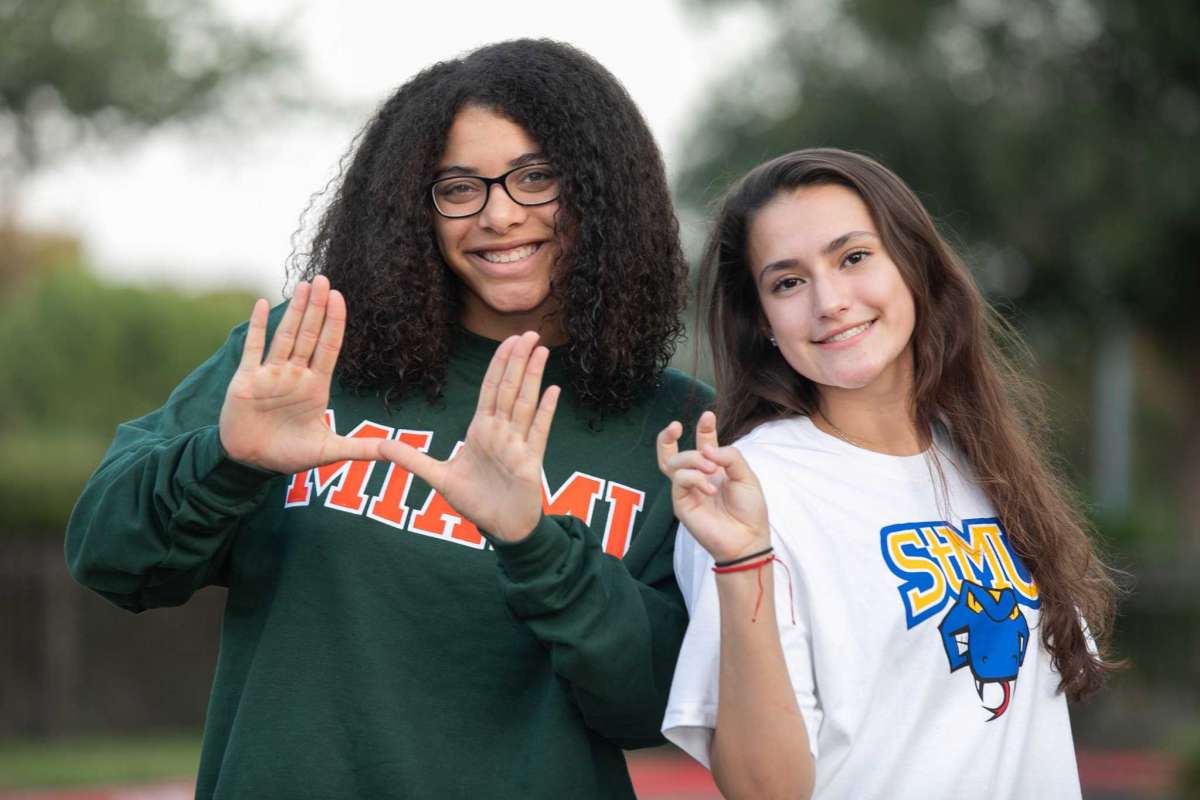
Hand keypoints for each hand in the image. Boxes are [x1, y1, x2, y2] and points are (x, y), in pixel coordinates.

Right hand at [219, 276, 383, 472]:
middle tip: (324, 279)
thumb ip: (362, 449)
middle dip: (316, 307)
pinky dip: (257, 327)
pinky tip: (262, 304)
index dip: (334, 323)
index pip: (328, 347)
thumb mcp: (329, 451)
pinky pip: (252, 348)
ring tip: (303, 284)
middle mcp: (294, 375)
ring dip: (293, 311)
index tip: (340, 298)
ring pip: (285, 336)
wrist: (251, 463)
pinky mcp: (246, 380)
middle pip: (308, 334)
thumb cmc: (290, 455)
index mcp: (315, 386)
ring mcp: (270, 375)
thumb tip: (398, 452)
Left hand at [378, 331, 559, 542]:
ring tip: (541, 350)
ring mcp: (517, 444)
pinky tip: (554, 390)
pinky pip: (539, 431)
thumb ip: (412, 460)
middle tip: (529, 332)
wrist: (500, 528)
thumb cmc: (475, 501)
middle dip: (518, 360)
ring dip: (533, 376)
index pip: (490, 389)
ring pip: (525, 403)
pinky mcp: (531, 461)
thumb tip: (380, 446)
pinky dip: (546, 411)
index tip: (508, 341)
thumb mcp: (438, 478)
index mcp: (482, 430)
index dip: (499, 364)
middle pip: (509, 388)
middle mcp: (501, 432)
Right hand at [657, 411, 769, 562]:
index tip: (708, 416)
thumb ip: (729, 456)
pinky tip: (710, 488)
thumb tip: (706, 448)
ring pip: (673, 463)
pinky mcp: (681, 503)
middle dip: (668, 436)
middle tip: (676, 426)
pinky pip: (679, 480)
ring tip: (711, 469)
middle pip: (672, 453)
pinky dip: (694, 478)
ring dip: (692, 459)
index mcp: (715, 468)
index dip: (703, 428)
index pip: (703, 443)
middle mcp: (698, 477)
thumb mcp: (746, 475)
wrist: (747, 538)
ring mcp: (687, 490)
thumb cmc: (749, 510)